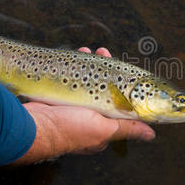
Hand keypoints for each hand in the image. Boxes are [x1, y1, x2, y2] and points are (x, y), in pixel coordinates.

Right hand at [14, 48, 154, 163]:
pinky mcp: (58, 98)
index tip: (124, 69)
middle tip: (103, 52)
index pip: (119, 104)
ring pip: (85, 80)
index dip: (123, 87)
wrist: (33, 125)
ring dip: (89, 64)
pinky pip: (69, 79)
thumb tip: (151, 134)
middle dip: (104, 69)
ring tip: (88, 50)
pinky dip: (73, 66)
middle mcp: (88, 116)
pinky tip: (75, 55)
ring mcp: (72, 106)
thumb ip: (127, 128)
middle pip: (102, 88)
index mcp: (102, 126)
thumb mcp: (104, 129)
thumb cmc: (70, 130)